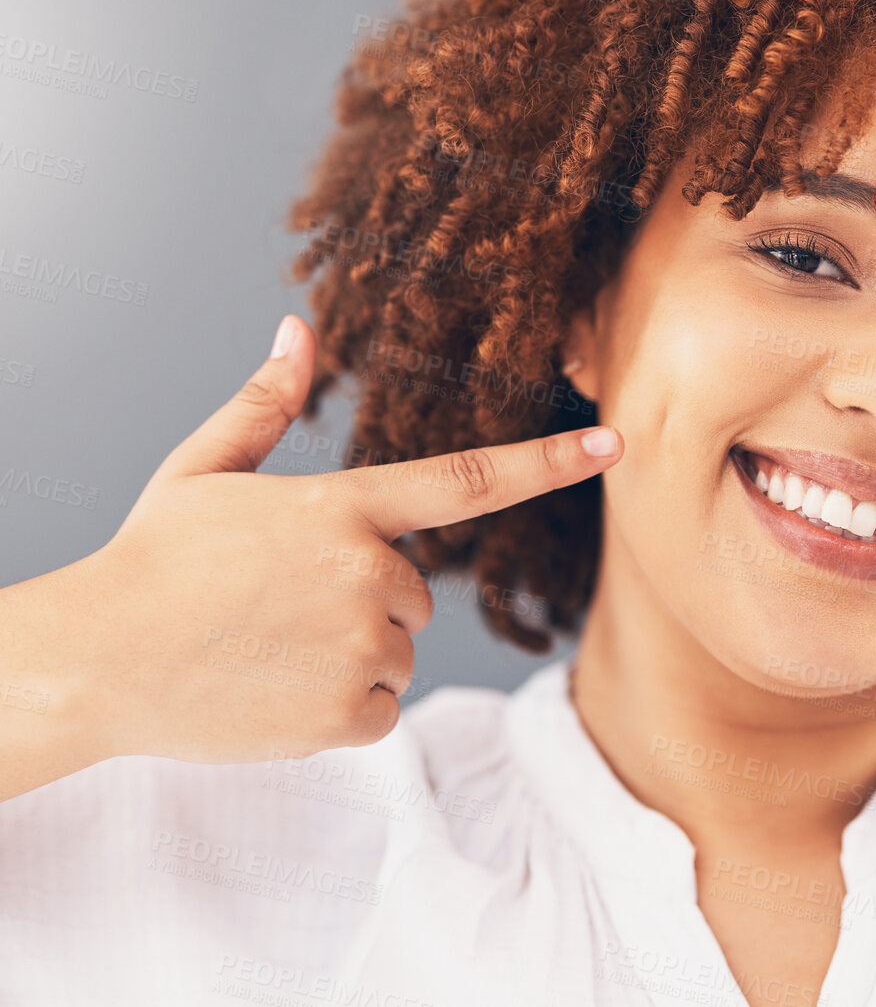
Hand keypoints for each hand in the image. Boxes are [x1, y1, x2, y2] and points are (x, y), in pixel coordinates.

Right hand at [63, 314, 622, 766]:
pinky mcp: (350, 714)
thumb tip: (298, 329)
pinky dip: (344, 708)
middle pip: (414, 590)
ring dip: (353, 654)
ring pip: (399, 650)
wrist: (93, 663)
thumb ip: (265, 404)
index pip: (471, 479)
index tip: (614, 443)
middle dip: (365, 597)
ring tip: (269, 648)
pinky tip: (278, 691)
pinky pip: (382, 707)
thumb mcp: (203, 470)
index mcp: (344, 507)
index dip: (550, 461)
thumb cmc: (150, 562)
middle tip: (279, 604)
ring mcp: (362, 646)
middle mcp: (368, 574)